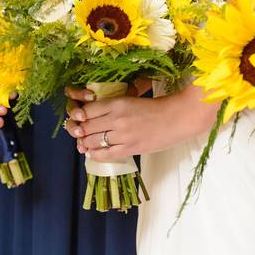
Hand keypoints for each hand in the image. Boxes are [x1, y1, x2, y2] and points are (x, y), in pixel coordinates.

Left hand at [64, 85, 216, 161]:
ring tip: (84, 143)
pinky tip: (92, 153)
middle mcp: (117, 118)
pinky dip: (95, 154)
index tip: (77, 119)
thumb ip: (113, 107)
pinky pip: (105, 154)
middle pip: (87, 127)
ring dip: (85, 143)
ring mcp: (123, 135)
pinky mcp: (130, 148)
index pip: (87, 110)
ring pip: (93, 141)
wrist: (177, 118)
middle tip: (78, 133)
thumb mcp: (131, 100)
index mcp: (118, 103)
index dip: (79, 116)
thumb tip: (93, 114)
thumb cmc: (156, 108)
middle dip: (79, 131)